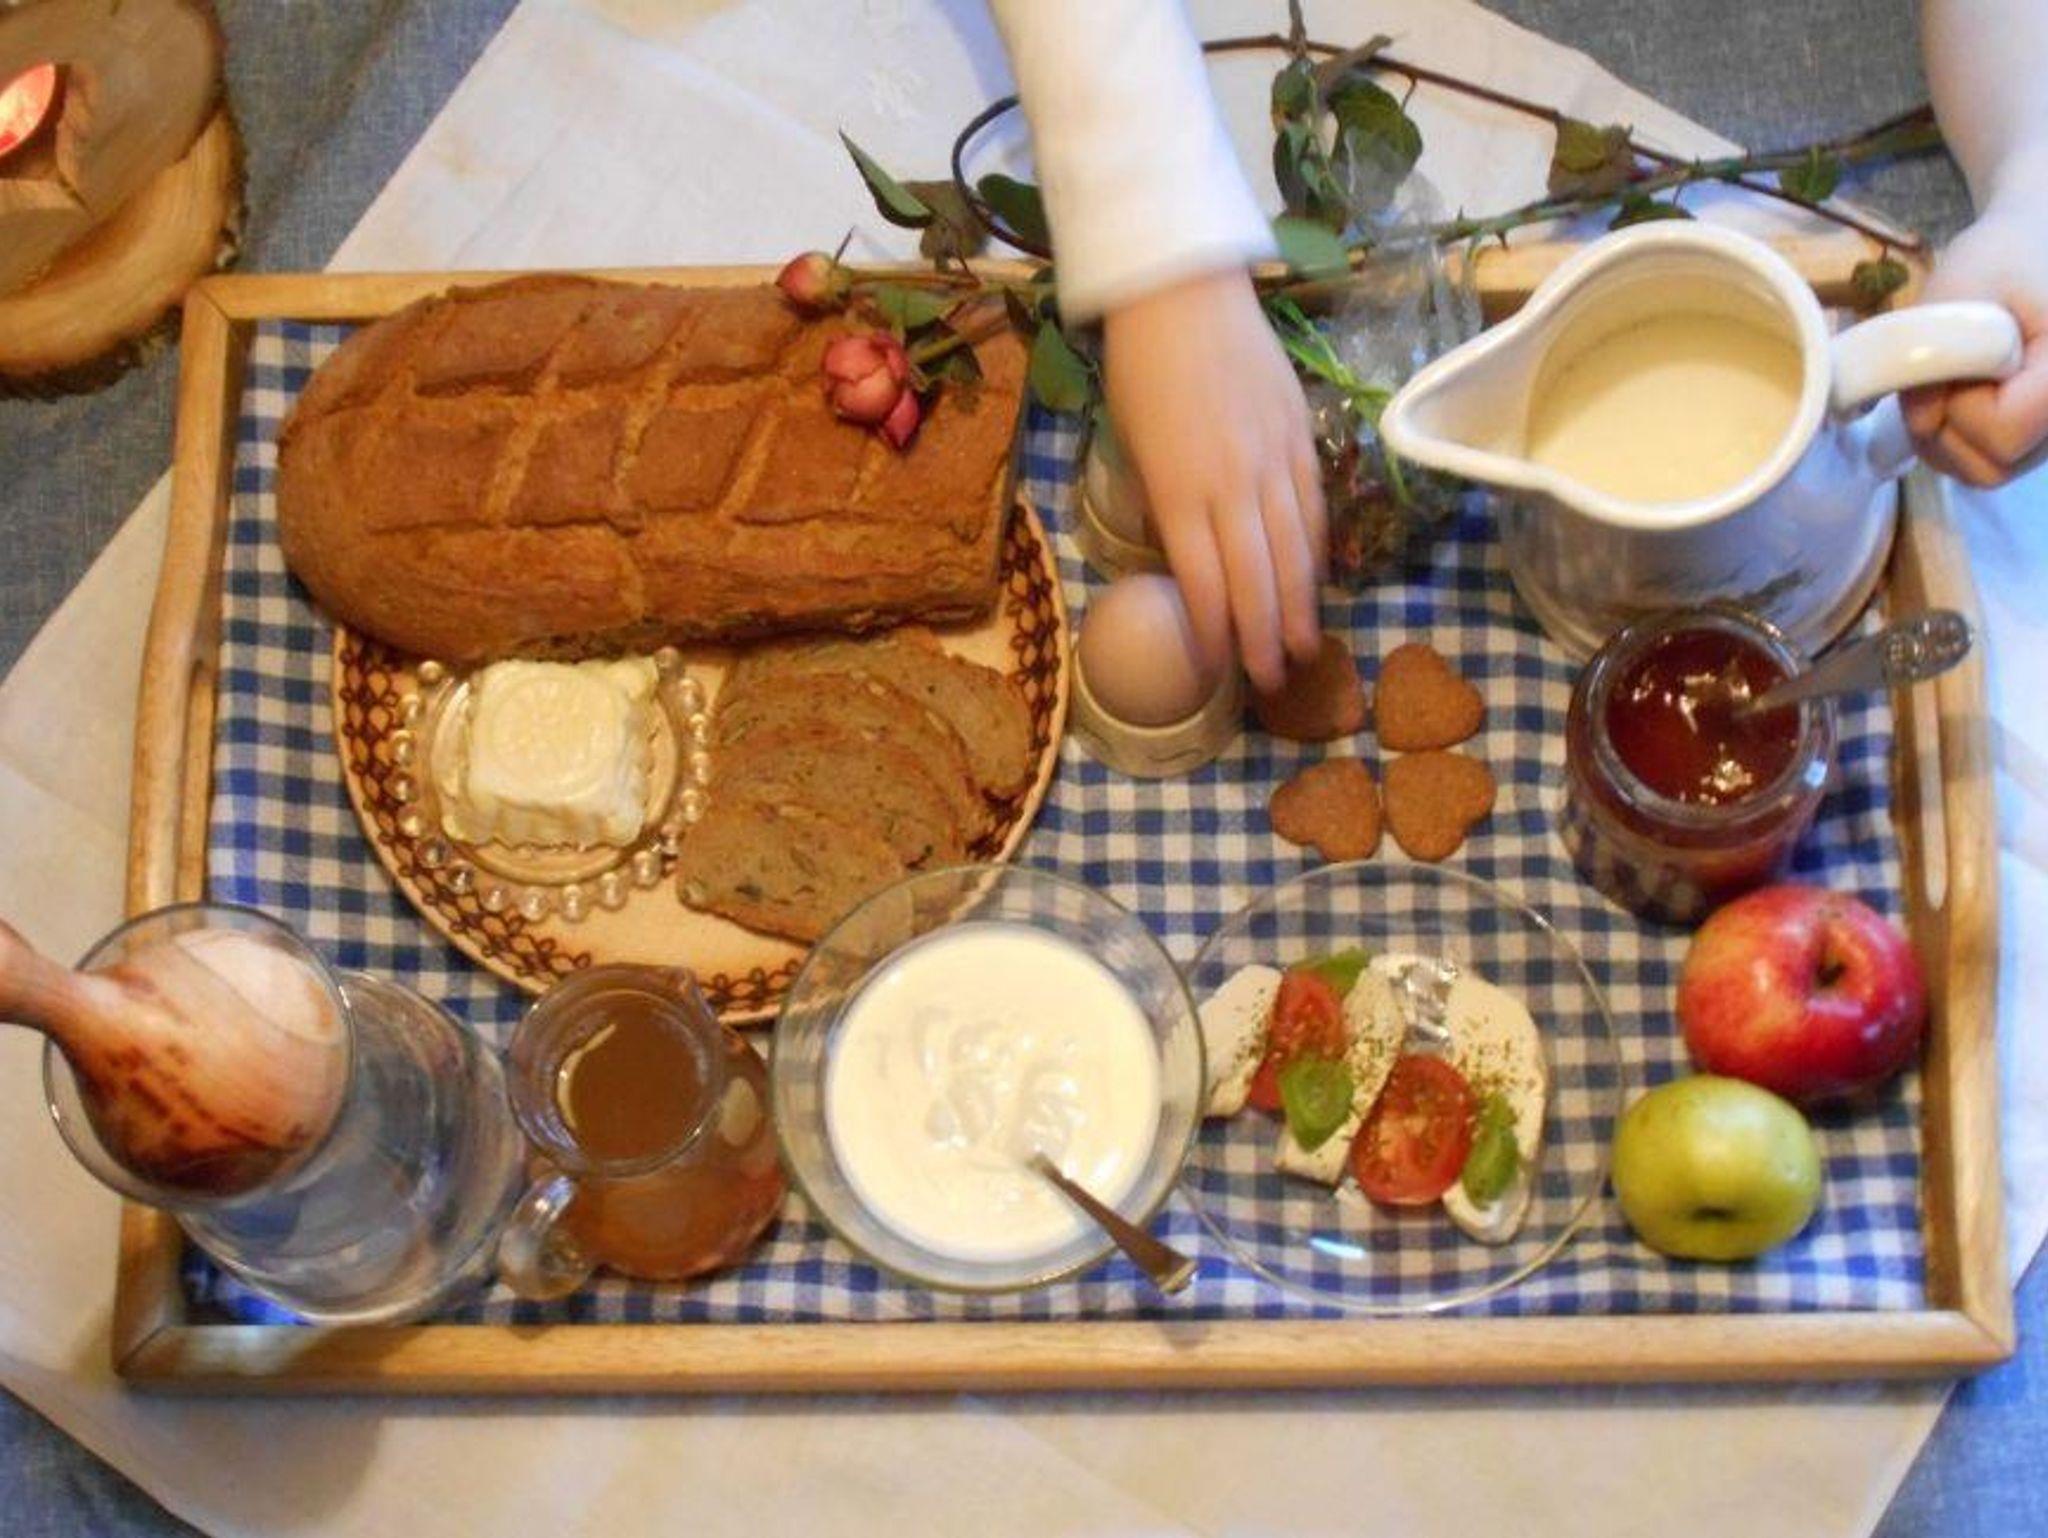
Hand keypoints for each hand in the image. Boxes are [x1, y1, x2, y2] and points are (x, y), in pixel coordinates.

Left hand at [1101, 268, 1327, 693]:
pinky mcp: (1298, 436)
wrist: (1183, 293)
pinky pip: (1311, 507)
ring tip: (1302, 647)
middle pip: (1255, 580)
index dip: (1212, 635)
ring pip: (1293, 551)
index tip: (1214, 670)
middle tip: (1272, 681)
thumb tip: (1182, 551)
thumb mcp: (1131, 445)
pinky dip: (1314, 549)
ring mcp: (1271, 460)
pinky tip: (1314, 579)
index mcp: (1177, 492)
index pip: (1203, 584)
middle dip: (1263, 638)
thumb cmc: (1141, 369)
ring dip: (1298, 606)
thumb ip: (1160, 502)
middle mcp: (1229, 485)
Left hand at [1902, 200, 2047, 485]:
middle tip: (1943, 374)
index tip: (1952, 364)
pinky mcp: (2043, 439)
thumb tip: (1924, 416)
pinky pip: (1992, 465)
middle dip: (1946, 426)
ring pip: (1989, 472)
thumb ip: (1935, 351)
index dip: (1959, 406)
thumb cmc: (2004, 259)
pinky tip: (1959, 398)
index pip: (2004, 430)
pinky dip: (1959, 442)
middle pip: (1994, 465)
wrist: (2039, 248)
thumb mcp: (1960, 287)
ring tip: (1951, 382)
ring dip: (1945, 438)